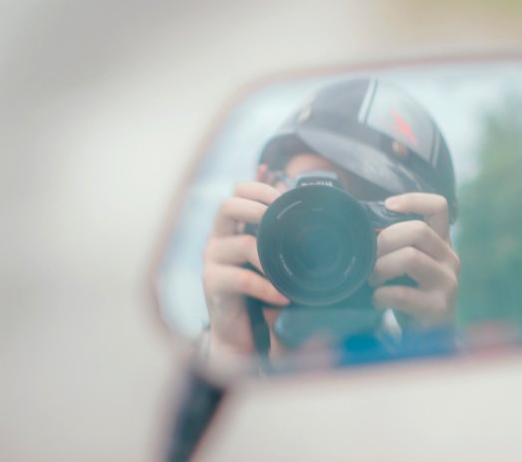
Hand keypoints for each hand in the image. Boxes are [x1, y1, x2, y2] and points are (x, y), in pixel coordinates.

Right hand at [202, 182, 288, 360]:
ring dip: (271, 257)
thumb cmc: (260, 293)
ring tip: (290, 273)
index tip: (283, 199)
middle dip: (259, 209)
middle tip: (283, 226)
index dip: (258, 188)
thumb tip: (309, 212)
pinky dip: (268, 288)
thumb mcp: (271, 260)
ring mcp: (212, 261)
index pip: (236, 192)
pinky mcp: (213, 284)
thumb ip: (280, 238)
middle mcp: (217, 239)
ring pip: (242, 244)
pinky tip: (283, 298)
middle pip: (228, 206)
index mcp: (231, 227)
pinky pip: (243, 279)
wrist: (240, 334)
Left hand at [370, 193, 458, 326]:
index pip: (439, 206)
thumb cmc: (411, 293)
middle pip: (418, 230)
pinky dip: (381, 295)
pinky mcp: (439, 306)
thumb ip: (396, 244)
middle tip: (369, 257)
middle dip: (385, 240)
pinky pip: (402, 293)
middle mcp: (450, 258)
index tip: (387, 205)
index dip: (413, 200)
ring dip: (381, 267)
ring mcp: (448, 282)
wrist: (429, 336)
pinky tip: (377, 300)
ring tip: (372, 280)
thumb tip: (357, 227)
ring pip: (410, 257)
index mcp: (442, 242)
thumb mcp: (408, 264)